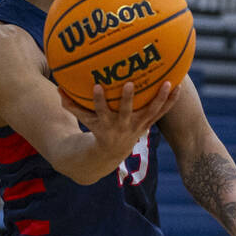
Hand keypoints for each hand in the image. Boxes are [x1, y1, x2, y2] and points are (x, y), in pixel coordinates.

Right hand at [60, 80, 181, 165]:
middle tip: (129, 84)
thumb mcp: (84, 119)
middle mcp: (122, 125)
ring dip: (159, 99)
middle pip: (125, 111)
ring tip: (168, 83)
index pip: (99, 111)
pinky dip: (170, 101)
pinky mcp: (148, 124)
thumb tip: (58, 88)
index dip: (98, 101)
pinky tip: (177, 86)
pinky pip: (161, 112)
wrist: (112, 152)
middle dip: (127, 99)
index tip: (96, 87)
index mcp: (105, 123)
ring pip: (150, 112)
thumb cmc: (97, 129)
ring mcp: (137, 125)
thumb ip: (71, 105)